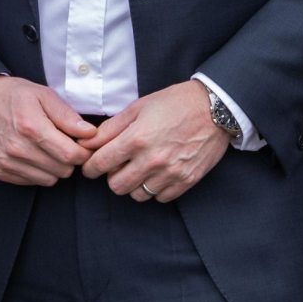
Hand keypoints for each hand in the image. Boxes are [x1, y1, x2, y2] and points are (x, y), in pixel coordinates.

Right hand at [0, 76, 96, 185]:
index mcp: (31, 127)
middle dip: (70, 160)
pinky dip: (37, 172)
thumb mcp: (43, 95)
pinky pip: (31, 182)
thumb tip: (90, 133)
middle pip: (62, 170)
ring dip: (54, 167)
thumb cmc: (13, 96)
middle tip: (66, 144)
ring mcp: (6, 162)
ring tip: (48, 149)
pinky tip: (34, 154)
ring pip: (48, 180)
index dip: (84, 153)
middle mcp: (17, 148)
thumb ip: (68, 116)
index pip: (70, 155)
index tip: (84, 145)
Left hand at [82, 81, 230, 203]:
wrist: (215, 108)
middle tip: (119, 166)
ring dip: (134, 185)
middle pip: (116, 186)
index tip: (90, 167)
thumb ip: (110, 128)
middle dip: (112, 177)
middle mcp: (152, 160)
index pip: (100, 164)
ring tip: (141, 169)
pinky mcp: (186, 181)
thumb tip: (87, 143)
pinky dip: (156, 189)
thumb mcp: (138, 107)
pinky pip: (160, 198)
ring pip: (138, 196)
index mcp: (136, 139)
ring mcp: (170, 173)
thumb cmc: (175, 103)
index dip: (90, 168)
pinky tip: (158, 173)